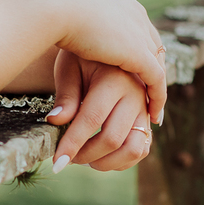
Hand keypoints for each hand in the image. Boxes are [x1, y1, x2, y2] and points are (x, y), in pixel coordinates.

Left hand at [44, 49, 152, 172]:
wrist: (106, 41)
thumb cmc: (81, 56)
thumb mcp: (69, 68)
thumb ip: (66, 96)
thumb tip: (56, 122)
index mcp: (114, 79)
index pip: (91, 119)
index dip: (72, 144)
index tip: (56, 163)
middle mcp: (135, 94)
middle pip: (113, 138)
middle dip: (86, 155)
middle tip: (65, 159)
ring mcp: (145, 107)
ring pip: (134, 148)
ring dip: (107, 162)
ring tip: (85, 160)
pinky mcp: (147, 117)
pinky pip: (142, 148)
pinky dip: (123, 161)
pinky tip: (100, 158)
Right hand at [49, 0, 166, 123]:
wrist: (56, 5)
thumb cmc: (51, 11)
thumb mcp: (66, 25)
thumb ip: (69, 40)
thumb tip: (56, 79)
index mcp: (120, 2)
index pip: (138, 26)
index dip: (138, 46)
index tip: (133, 65)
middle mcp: (135, 15)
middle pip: (153, 44)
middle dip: (152, 66)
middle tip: (149, 90)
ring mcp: (139, 33)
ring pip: (157, 64)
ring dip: (155, 86)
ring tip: (152, 109)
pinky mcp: (138, 52)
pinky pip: (156, 79)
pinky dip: (157, 97)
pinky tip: (152, 115)